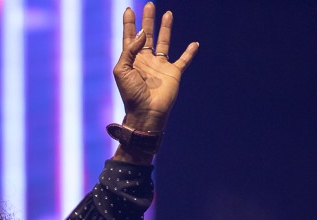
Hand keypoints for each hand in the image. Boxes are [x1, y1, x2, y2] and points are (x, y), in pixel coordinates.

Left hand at [114, 3, 197, 132]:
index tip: (128, 10)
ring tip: (168, 13)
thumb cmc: (131, 94)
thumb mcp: (122, 71)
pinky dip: (190, 52)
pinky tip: (195, 44)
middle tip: (149, 5)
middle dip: (148, 20)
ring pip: (164, 42)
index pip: (130, 38)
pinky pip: (184, 60)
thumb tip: (143, 33)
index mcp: (132, 60)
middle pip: (147, 35)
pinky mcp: (173, 73)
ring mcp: (160, 66)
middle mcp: (146, 60)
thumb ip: (130, 50)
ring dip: (166, 28)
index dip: (129, 24)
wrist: (146, 112)